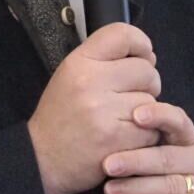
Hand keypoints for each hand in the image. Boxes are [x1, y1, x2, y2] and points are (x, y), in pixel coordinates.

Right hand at [28, 23, 160, 193]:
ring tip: (122, 120)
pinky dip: (144, 137)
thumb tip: (148, 56)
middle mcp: (91, 81)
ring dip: (146, 113)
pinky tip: (124, 138)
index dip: (140, 43)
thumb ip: (105, 60)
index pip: (122, 34)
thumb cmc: (61, 116)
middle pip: (146, 70)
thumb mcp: (72, 75)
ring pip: (152, 102)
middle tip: (129, 97)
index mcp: (79, 62)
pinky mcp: (117, 138)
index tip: (143, 56)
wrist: (42, 159)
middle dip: (147, 85)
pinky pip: (152, 130)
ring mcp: (105, 111)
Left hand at [102, 103, 193, 193]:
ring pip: (172, 182)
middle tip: (107, 163)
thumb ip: (145, 147)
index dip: (158, 115)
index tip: (135, 114)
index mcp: (188, 139)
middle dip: (134, 159)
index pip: (176, 120)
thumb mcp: (167, 160)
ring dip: (140, 186)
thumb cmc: (183, 180)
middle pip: (166, 155)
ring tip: (111, 190)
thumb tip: (103, 134)